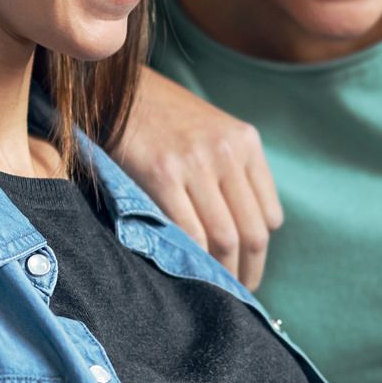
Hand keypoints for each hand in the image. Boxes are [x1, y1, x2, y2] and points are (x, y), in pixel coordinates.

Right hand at [113, 68, 282, 288]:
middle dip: (247, 272)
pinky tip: (188, 272)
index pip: (270, 215)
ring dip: (222, 274)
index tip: (248, 272)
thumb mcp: (208, 132)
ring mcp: (196, 162)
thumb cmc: (158, 117)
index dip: (260, 252)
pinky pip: (190, 232)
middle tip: (236, 297)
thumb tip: (243, 234)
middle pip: (252, 232)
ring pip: (225, 237)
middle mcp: (227, 151)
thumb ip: (229, 172)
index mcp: (245, 142)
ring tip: (214, 292)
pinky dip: (193, 260)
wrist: (111, 85)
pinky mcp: (163, 173)